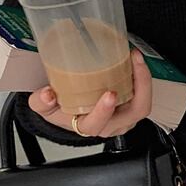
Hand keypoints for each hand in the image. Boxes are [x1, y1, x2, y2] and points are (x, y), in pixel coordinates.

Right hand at [28, 48, 152, 136]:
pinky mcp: (131, 108)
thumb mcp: (43, 107)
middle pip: (133, 114)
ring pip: (142, 105)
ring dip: (144, 80)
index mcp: (88, 126)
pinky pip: (143, 96)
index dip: (105, 110)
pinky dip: (142, 79)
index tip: (109, 93)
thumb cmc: (60, 110)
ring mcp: (124, 118)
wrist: (68, 112)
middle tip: (135, 65)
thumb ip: (40, 102)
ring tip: (136, 58)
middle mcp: (110, 125)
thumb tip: (47, 94)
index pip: (98, 124)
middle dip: (140, 88)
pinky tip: (135, 61)